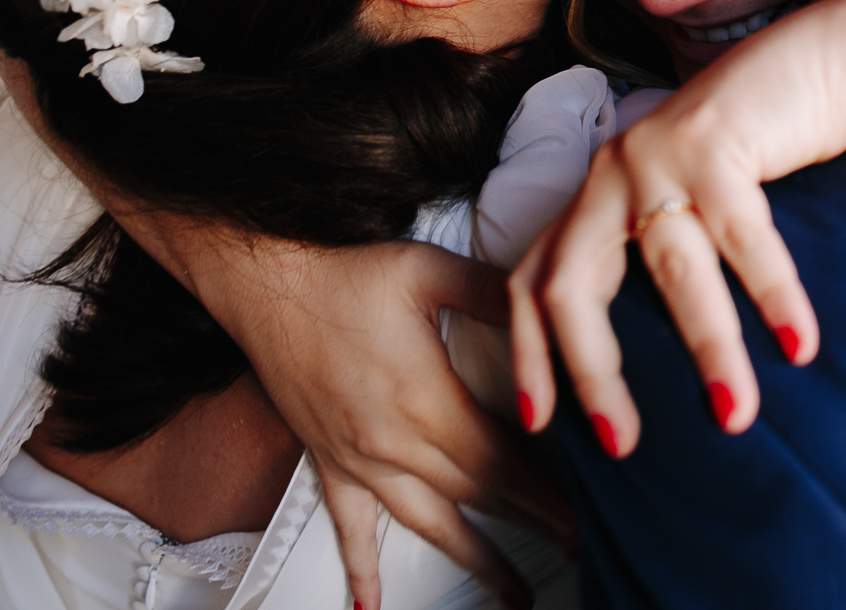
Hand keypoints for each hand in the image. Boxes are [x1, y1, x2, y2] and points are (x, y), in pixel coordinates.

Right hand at [181, 237, 554, 609]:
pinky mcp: (328, 459)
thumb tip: (551, 307)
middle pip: (476, 494)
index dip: (546, 492)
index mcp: (423, 399)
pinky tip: (372, 607)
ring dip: (475, 558)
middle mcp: (389, 442)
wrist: (264, 283)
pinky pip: (349, 526)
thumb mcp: (431, 270)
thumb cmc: (344, 273)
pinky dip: (363, 569)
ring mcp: (356, 458)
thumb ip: (495, 293)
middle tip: (576, 548)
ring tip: (513, 594)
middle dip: (531, 524)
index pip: (501, 460)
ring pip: (427, 523)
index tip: (582, 515)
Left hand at [509, 3, 845, 454]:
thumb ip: (663, 250)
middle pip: (572, 285)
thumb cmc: (763, 146)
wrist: (820, 61)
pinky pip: (743, 239)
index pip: (533, 278)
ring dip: (709, 350)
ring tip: (737, 416)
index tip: (539, 420)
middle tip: (622, 444)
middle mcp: (612, 171)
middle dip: (592, 372)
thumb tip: (663, 357)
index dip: (529, 352)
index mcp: (598, 190)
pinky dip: (774, 296)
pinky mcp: (715, 143)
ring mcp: (659, 153)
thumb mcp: (692, 199)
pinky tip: (799, 345)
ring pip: (674, 271)